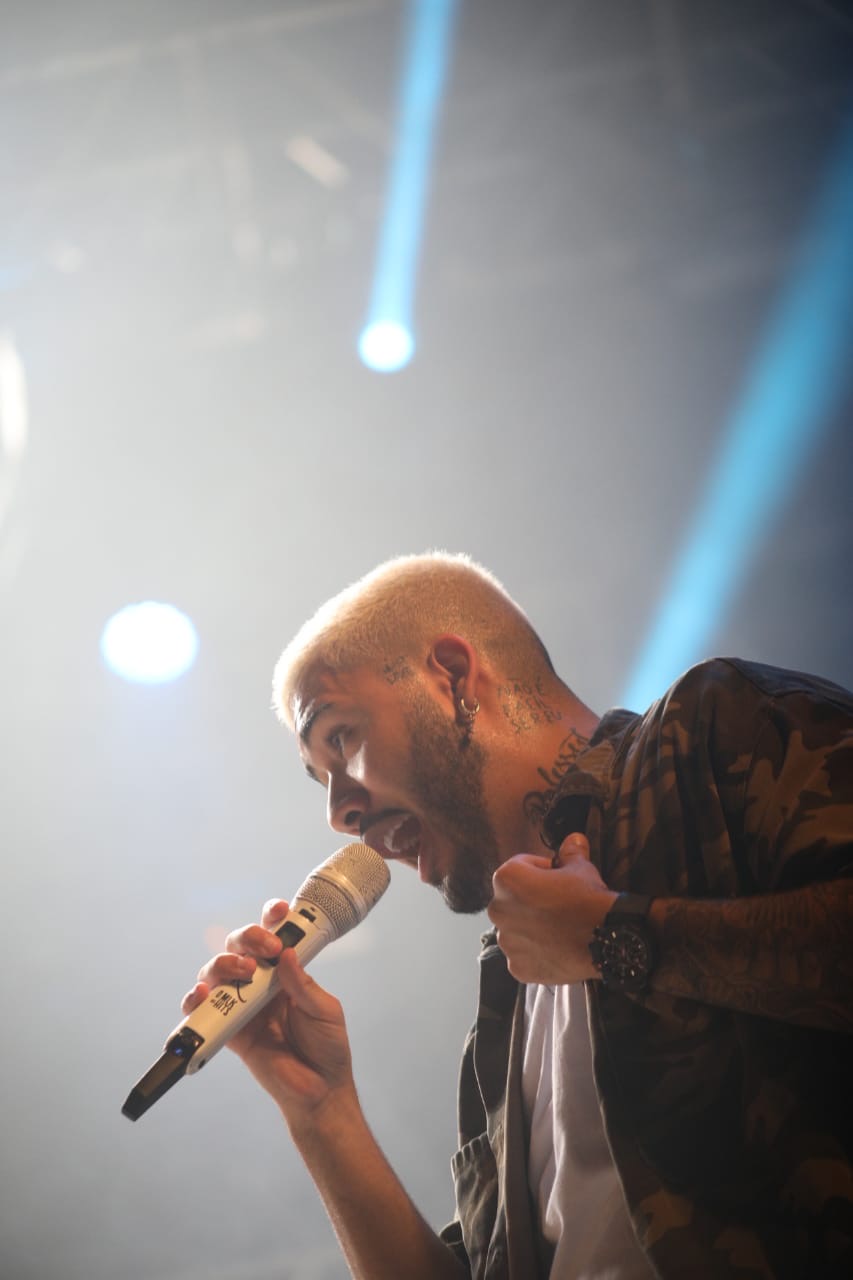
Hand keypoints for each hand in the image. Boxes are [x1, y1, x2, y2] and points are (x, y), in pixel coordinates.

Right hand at [181, 899, 354, 1124]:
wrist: (320, 1090)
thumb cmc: (327, 1047)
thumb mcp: (324, 1010)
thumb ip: (302, 985)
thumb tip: (286, 955)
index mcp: (286, 972)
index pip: (273, 936)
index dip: (271, 919)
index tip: (280, 912)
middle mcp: (260, 984)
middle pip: (239, 947)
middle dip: (248, 937)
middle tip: (267, 949)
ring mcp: (242, 1005)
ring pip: (217, 972)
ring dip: (224, 963)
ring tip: (243, 970)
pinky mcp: (229, 1031)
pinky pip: (203, 1012)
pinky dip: (196, 1000)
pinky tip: (203, 994)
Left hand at [487, 833, 617, 982]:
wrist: (607, 939)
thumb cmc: (587, 898)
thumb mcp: (580, 868)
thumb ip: (570, 852)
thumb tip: (573, 839)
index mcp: (506, 879)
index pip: (519, 867)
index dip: (540, 871)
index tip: (557, 879)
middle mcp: (497, 910)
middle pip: (512, 900)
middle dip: (529, 901)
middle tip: (557, 905)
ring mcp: (507, 942)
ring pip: (516, 929)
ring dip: (530, 928)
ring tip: (557, 929)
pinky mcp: (517, 967)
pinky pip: (523, 955)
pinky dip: (535, 953)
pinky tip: (556, 949)